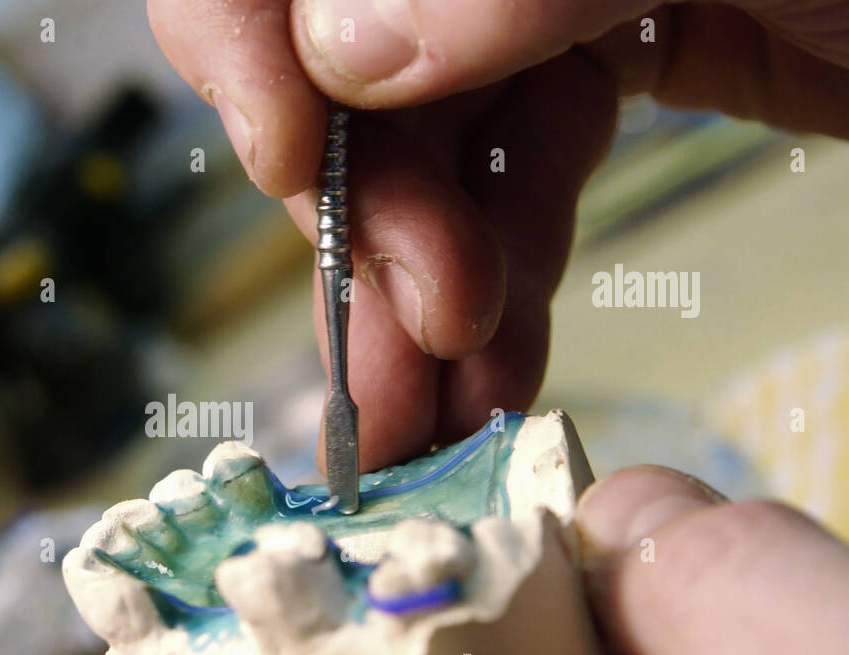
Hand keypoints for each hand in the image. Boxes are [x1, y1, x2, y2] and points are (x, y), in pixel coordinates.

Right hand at [148, 0, 848, 468]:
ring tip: (440, 407)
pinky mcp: (617, 50)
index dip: (244, 40)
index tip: (283, 161)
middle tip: (397, 353)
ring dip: (423, 287)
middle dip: (364, 223)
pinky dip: (499, 270)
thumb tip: (344, 48)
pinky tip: (495, 356)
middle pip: (349, 62)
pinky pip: (516, 163)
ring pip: (431, 137)